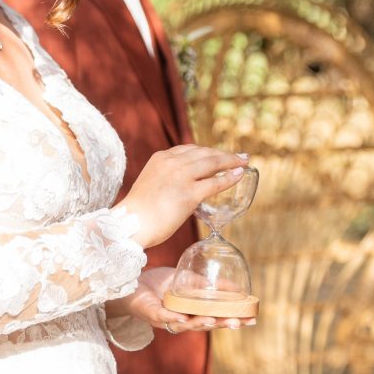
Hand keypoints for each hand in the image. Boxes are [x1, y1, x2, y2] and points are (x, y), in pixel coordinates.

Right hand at [115, 145, 247, 249]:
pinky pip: (215, 182)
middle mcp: (171, 162)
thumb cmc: (138, 212)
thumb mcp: (151, 184)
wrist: (130, 224)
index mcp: (160, 158)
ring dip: (231, 161)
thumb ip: (166, 180)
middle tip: (238, 156)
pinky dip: (229, 177)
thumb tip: (180, 189)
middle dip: (223, 154)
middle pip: (204, 153)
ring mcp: (181, 176)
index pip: (189, 149)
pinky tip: (239, 175)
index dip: (207, 151)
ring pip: (212, 163)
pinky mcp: (189, 193)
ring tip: (243, 162)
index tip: (217, 154)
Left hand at [130, 267, 256, 332]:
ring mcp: (167, 319)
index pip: (217, 318)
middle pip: (205, 325)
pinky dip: (172, 319)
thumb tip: (237, 287)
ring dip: (200, 323)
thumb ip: (209, 285)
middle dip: (221, 324)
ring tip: (212, 320)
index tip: (252, 319)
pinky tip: (182, 318)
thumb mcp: (189, 281)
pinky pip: (163, 318)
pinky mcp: (152, 314)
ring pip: (186, 325)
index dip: (233, 319)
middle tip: (238, 322)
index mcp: (193, 312)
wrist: (132, 280)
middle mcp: (182, 319)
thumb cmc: (159, 284)